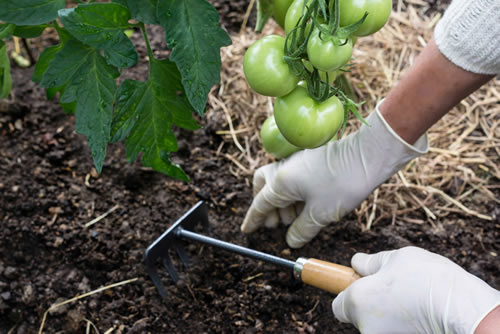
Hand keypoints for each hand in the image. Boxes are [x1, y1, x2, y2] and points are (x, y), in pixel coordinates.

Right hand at [241, 105, 427, 247]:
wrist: (368, 156)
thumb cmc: (343, 184)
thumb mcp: (320, 215)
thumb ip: (301, 230)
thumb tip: (291, 240)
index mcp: (281, 182)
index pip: (260, 204)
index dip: (253, 220)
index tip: (246, 230)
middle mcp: (284, 169)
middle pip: (262, 186)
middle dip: (265, 206)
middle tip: (278, 224)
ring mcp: (296, 161)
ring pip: (277, 181)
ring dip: (281, 200)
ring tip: (296, 217)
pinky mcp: (308, 159)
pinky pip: (291, 177)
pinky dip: (293, 192)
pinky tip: (307, 204)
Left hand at [332, 247, 499, 333]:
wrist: (459, 306)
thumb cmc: (425, 278)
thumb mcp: (394, 259)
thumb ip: (369, 263)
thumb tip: (355, 262)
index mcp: (356, 301)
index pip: (338, 306)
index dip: (348, 295)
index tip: (362, 286)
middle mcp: (365, 326)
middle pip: (359, 317)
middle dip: (372, 305)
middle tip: (393, 291)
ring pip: (379, 325)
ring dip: (388, 315)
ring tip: (411, 301)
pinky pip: (394, 330)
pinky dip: (402, 324)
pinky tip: (418, 313)